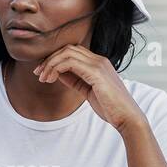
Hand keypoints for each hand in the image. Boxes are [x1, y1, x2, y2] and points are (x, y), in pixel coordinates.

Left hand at [32, 44, 147, 133]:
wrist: (127, 117)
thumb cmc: (110, 108)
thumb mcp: (88, 91)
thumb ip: (75, 80)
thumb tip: (58, 73)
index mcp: (98, 63)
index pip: (72, 52)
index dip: (55, 59)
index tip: (43, 73)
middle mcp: (99, 60)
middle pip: (68, 49)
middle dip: (50, 59)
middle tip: (38, 73)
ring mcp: (98, 65)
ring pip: (67, 53)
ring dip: (50, 64)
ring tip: (43, 78)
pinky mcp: (96, 73)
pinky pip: (70, 62)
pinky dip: (57, 68)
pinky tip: (51, 79)